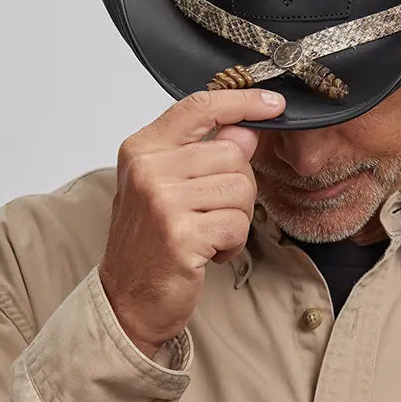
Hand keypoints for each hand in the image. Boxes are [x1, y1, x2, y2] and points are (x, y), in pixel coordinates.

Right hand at [98, 88, 285, 357]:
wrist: (127, 300)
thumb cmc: (149, 242)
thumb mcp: (166, 187)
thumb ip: (202, 154)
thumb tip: (246, 131)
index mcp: (142, 148)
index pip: (198, 107)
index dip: (242, 101)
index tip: (273, 104)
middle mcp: (147, 169)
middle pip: (232, 154)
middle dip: (240, 188)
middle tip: (215, 214)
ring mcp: (161, 201)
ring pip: (241, 189)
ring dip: (237, 218)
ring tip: (209, 234)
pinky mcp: (180, 234)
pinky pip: (238, 224)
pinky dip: (233, 244)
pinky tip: (209, 253)